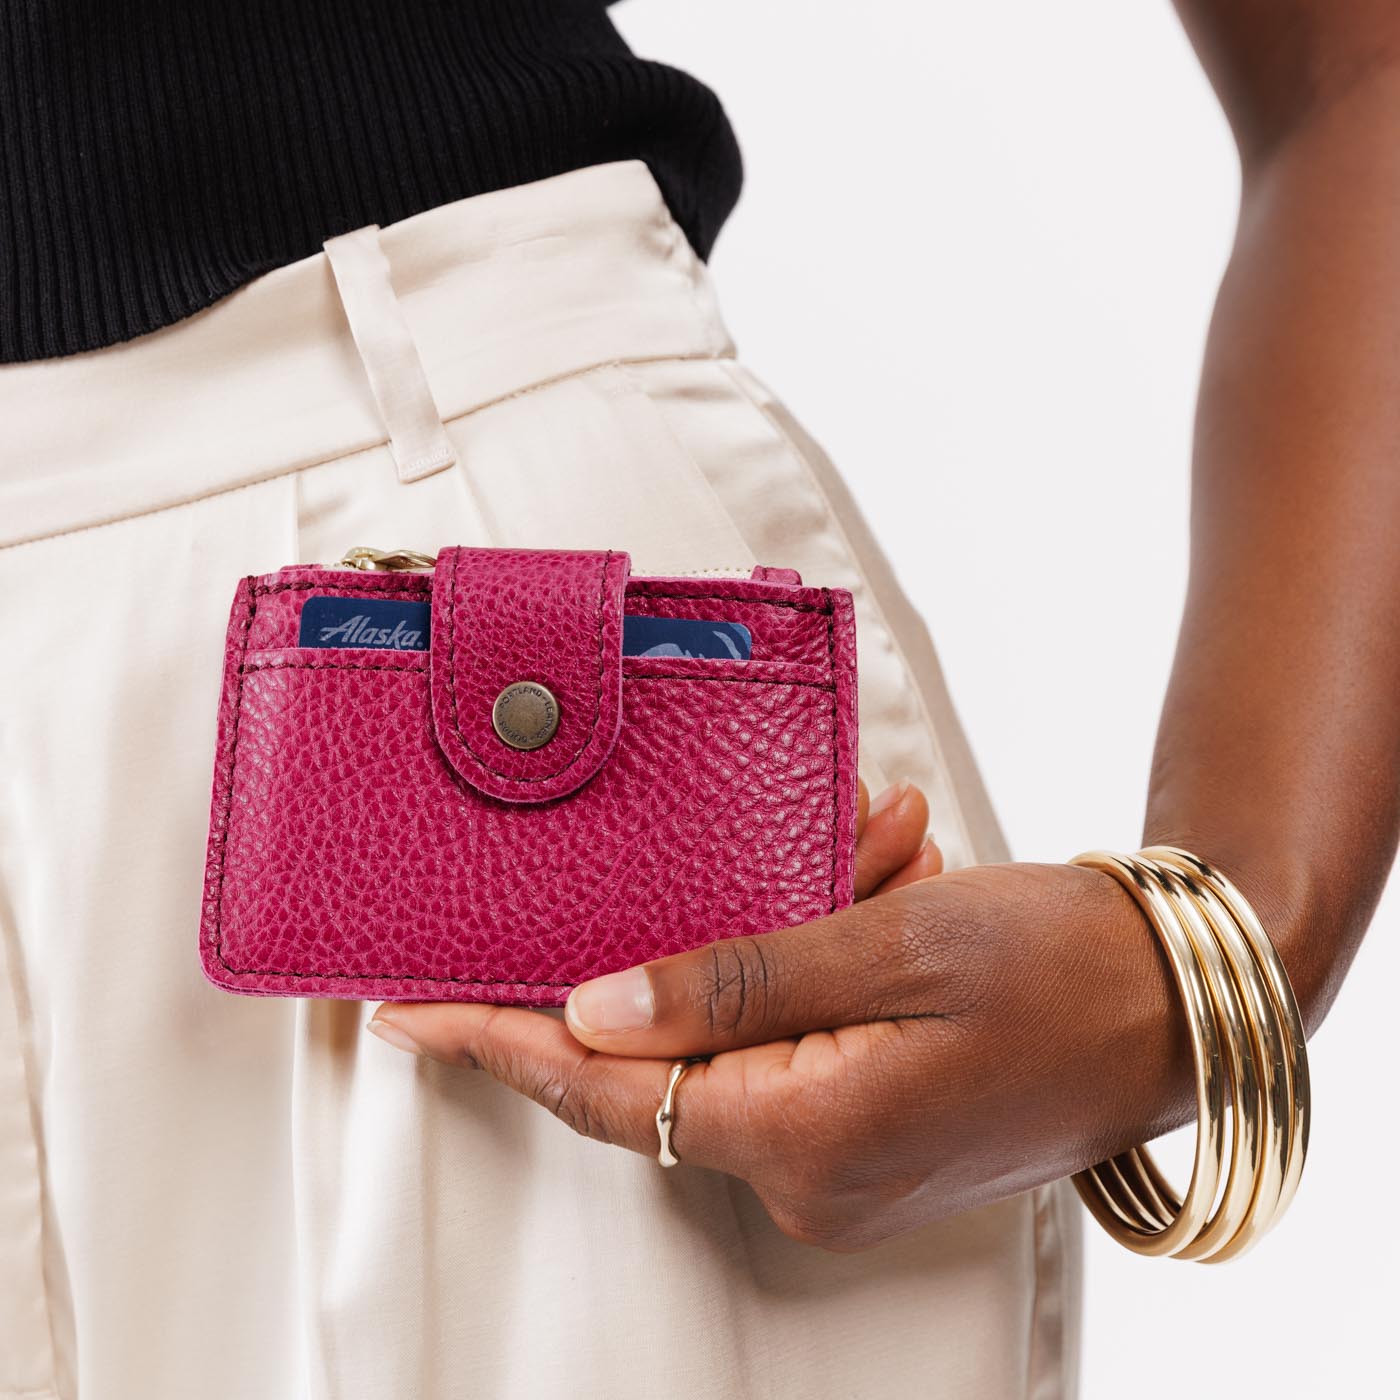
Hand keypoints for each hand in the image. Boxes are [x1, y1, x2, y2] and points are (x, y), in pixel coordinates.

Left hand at [369, 782, 1193, 1251]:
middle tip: (825, 848)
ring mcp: (845, 1158)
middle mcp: (812, 1170)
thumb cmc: (1062, 966)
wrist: (1186, 1001)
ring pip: (755, 1026)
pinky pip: (805, 1034)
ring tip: (888, 852)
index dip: (499, 1041)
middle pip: (685, 1048)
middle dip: (710, 933)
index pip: (605, 1090)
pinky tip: (893, 885)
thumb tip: (595, 1009)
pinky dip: (830, 958)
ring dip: (795, 930)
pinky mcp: (873, 1129)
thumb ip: (731, 980)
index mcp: (805, 1134)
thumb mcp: (890, 944)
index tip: (411, 1009)